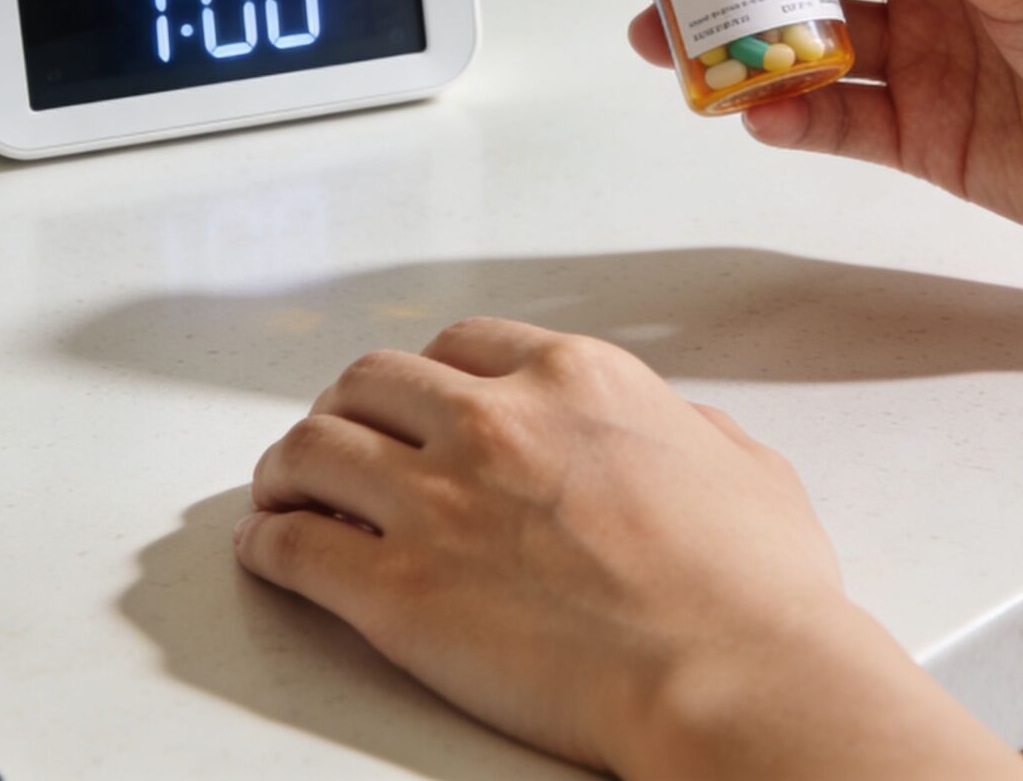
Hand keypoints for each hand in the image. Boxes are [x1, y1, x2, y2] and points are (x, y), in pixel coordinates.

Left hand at [235, 318, 1022, 778]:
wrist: (731, 677)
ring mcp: (435, 502)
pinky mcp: (393, 590)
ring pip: (312, 449)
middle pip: (371, 382)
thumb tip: (678, 432)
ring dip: (288, 468)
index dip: (428, 374)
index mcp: (576, 381)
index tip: (415, 397)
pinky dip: (269, 544)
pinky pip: (292, 546)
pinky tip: (269, 550)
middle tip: (340, 437)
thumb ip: (689, 431)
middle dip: (348, 409)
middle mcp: (495, 423)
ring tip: (281, 488)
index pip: (464, 345)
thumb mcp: (746, 468)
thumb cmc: (753, 595)